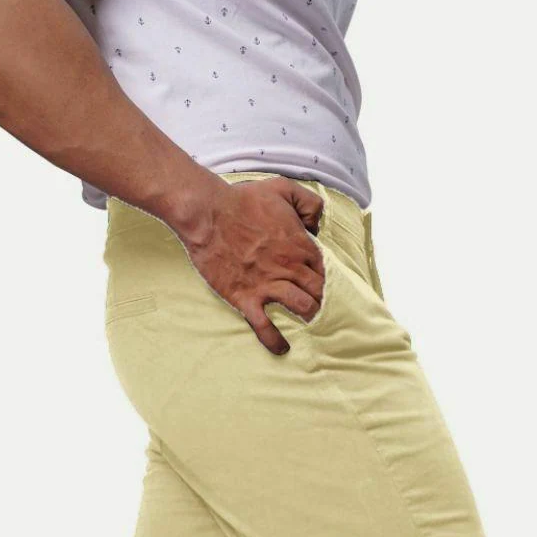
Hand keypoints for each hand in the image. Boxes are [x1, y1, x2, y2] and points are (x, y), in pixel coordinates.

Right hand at [170, 176, 325, 353]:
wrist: (208, 214)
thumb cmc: (243, 200)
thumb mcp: (283, 188)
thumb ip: (309, 202)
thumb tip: (317, 224)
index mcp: (300, 244)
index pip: (325, 269)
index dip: (328, 278)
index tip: (324, 284)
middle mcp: (289, 267)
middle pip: (319, 291)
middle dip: (323, 300)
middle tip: (321, 307)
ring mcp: (268, 285)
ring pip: (301, 307)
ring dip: (309, 316)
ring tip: (308, 320)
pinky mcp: (246, 298)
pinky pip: (265, 326)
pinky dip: (275, 340)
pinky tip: (282, 348)